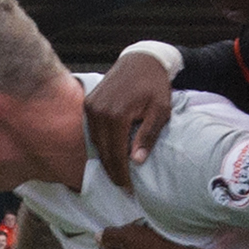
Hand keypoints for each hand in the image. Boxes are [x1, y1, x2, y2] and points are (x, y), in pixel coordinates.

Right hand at [84, 54, 173, 189]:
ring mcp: (91, 106)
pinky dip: (100, 144)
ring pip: (96, 142)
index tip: (128, 189)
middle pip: (103, 151)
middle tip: (123, 187)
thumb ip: (148, 136)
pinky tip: (110, 154)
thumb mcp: (160, 111)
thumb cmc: (155, 85)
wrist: (141, 59)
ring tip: (118, 174)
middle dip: (112, 171)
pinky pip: (92, 131)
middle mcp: (98, 111)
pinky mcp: (88, 103)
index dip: (121, 174)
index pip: (116, 153)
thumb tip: (136, 161)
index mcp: (116, 114)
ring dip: (106, 159)